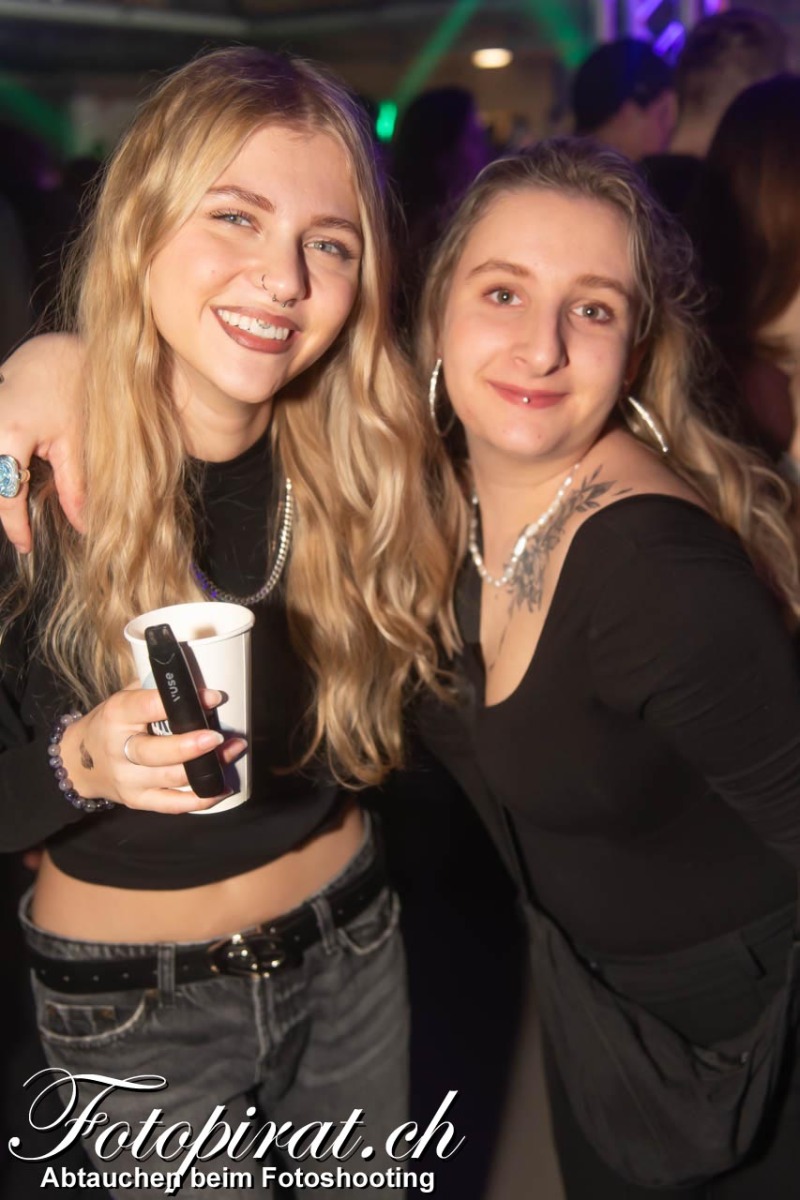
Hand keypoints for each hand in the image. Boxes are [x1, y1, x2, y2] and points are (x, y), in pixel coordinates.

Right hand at [0, 333, 85, 553]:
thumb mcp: (78, 443)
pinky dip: (1, 471)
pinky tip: (16, 480)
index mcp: (11, 433)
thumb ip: (76, 487)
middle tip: (22, 532)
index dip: (15, 526)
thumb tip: (83, 525)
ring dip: (3, 488)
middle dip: (5, 509)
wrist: (60, 349)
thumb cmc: (74, 387)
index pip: (7, 494)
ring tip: (19, 509)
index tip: (25, 546)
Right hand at [59, 684, 246, 813]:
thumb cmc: (112, 723)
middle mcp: (119, 749)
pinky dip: (200, 799)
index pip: (148, 707)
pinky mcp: (137, 800)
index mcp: (117, 715)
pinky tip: (221, 787)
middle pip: (156, 752)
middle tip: (218, 736)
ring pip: (170, 778)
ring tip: (233, 750)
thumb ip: (155, 689)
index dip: (181, 702)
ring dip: (206, 768)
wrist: (79, 762)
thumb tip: (199, 682)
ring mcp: (128, 779)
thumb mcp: (124, 698)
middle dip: (190, 746)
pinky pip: (172, 804)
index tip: (214, 697)